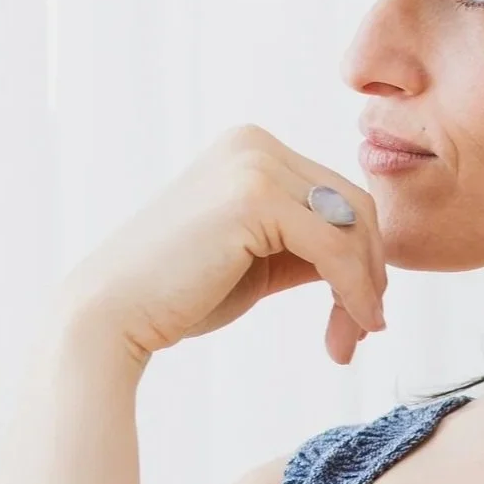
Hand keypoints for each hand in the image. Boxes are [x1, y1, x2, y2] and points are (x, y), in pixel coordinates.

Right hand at [53, 123, 386, 366]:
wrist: (111, 316)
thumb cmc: (177, 295)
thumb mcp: (257, 258)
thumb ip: (306, 245)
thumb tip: (371, 259)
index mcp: (251, 149)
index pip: (340, 196)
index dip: (363, 256)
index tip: (361, 312)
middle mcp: (254, 144)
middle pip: (355, 206)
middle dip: (369, 272)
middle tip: (364, 330)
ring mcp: (254, 165)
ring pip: (352, 227)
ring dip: (364, 290)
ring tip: (350, 339)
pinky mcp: (254, 198)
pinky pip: (335, 249)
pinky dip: (353, 293)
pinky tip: (346, 332)